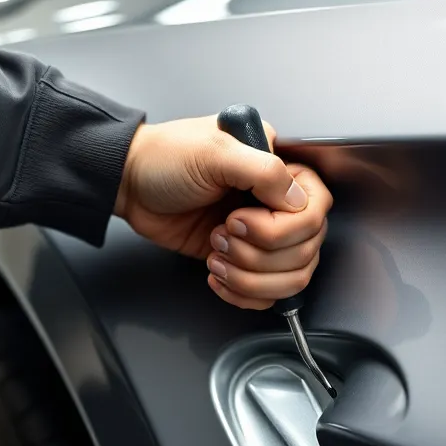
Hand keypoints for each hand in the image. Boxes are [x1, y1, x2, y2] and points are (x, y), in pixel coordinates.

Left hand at [114, 115, 332, 309]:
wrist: (131, 186)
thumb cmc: (165, 160)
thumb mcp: (214, 152)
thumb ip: (264, 172)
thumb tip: (298, 201)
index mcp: (280, 168)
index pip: (314, 210)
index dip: (283, 227)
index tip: (240, 218)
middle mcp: (278, 203)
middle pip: (306, 250)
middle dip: (260, 254)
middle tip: (222, 233)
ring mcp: (264, 236)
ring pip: (291, 277)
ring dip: (251, 277)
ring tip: (216, 254)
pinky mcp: (245, 261)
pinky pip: (268, 293)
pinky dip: (244, 293)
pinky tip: (218, 275)